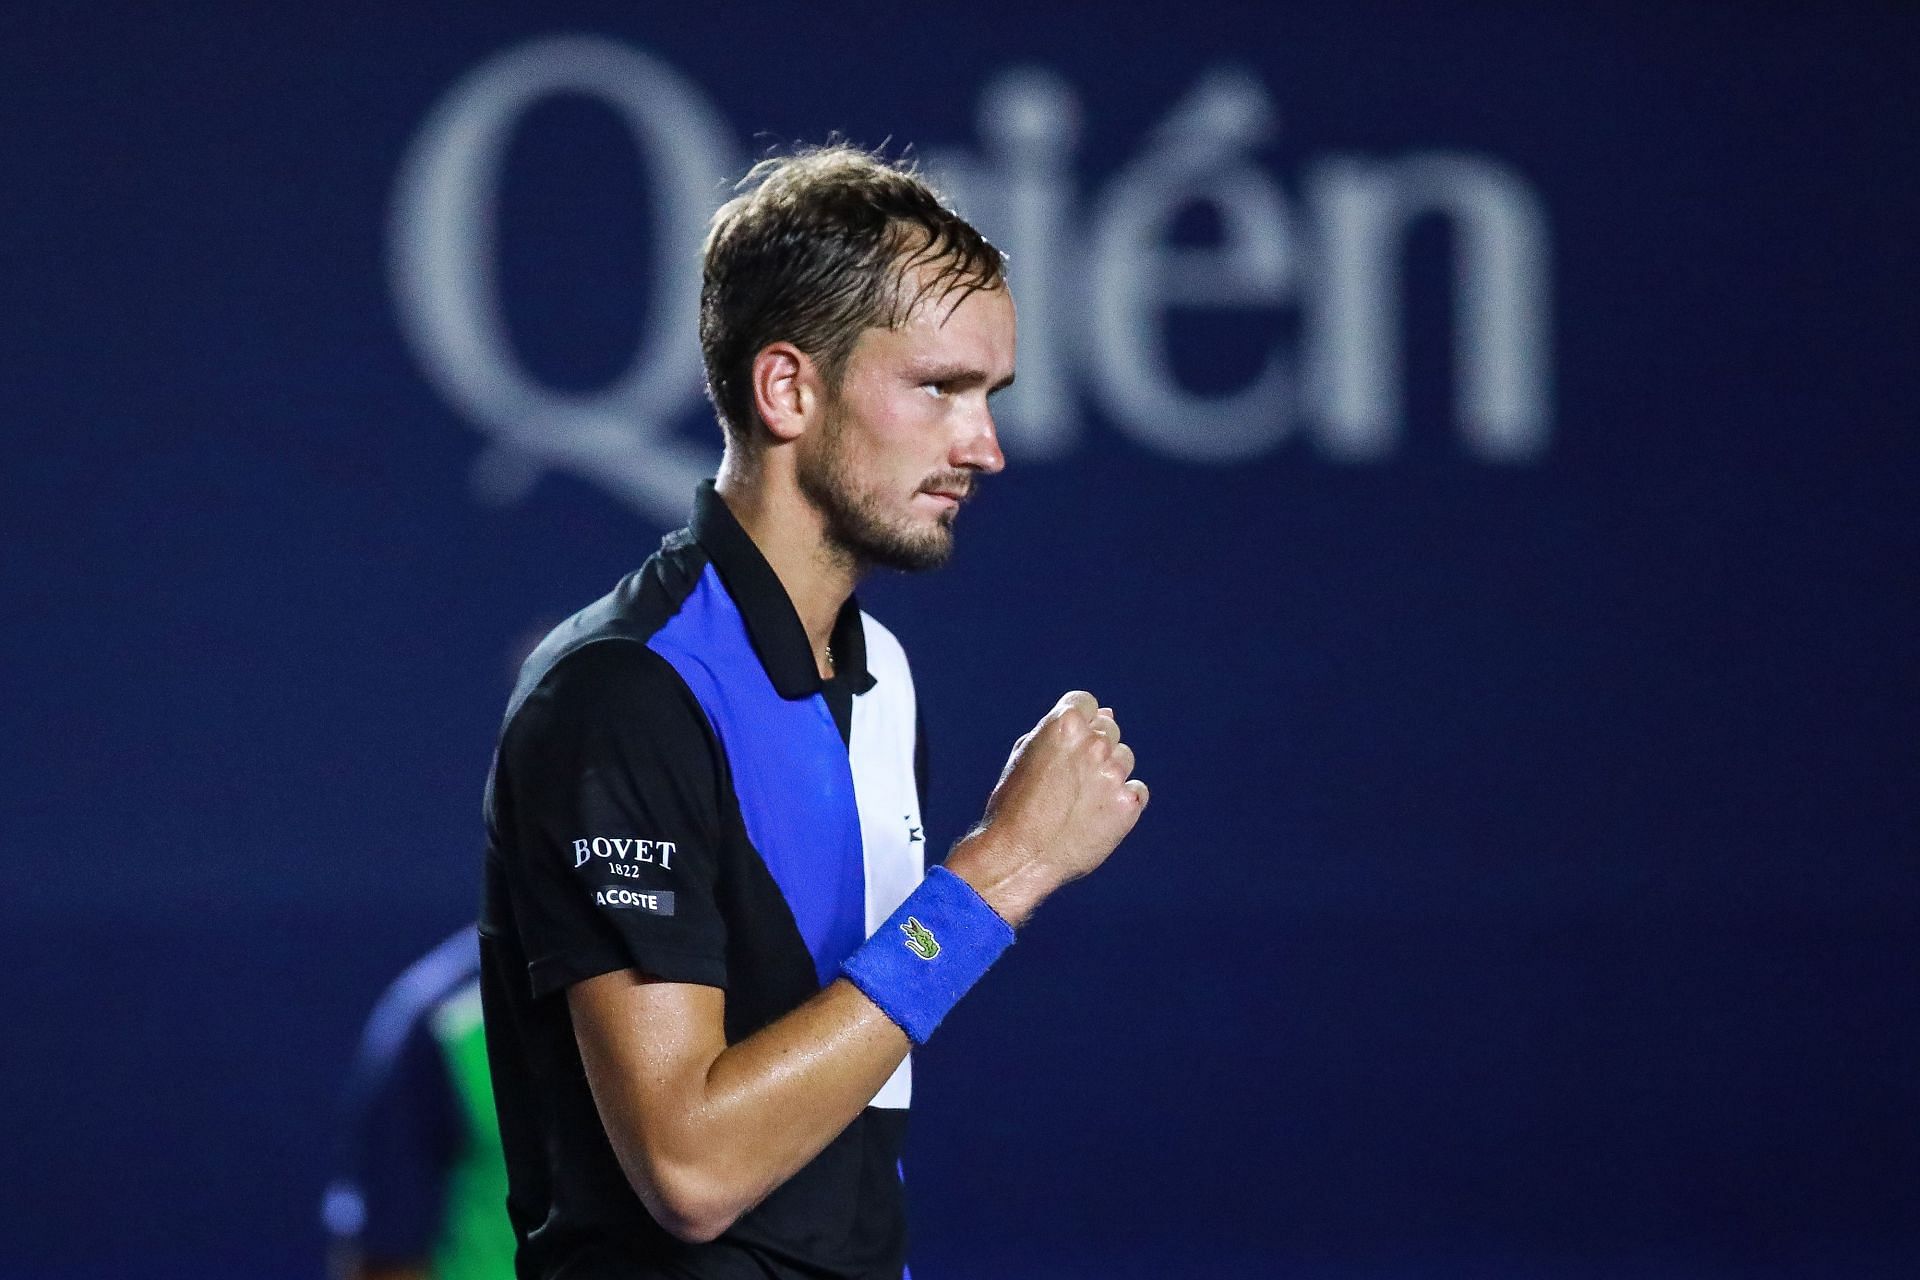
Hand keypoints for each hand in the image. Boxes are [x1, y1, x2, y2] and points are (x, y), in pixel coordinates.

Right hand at [945, 691, 1147, 925]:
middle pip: (1109, 729)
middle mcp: (1094, 744)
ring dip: (1109, 773)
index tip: (1067, 746)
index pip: (1088, 702)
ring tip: (1079, 800)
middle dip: (1093, 747)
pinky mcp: (1128, 804)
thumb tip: (1104, 712)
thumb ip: (1060, 729)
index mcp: (1064, 724)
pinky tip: (1096, 815)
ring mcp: (1113, 774)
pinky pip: (1136, 791)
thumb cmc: (1014, 805)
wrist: (1018, 855)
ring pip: (1125, 758)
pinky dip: (1121, 801)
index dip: (1078, 723)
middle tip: (1069, 780)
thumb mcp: (1025, 754)